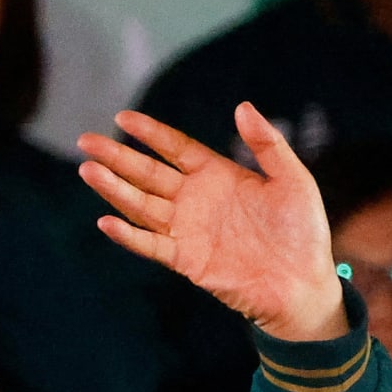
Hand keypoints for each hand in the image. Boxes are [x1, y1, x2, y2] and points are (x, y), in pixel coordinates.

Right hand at [79, 106, 346, 341]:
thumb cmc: (303, 234)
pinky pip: (152, 245)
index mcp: (219, 176)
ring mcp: (190, 231)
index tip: (123, 118)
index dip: (150, 133)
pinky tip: (106, 220)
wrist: (305, 285)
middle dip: (117, 157)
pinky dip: (129, 235)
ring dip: (115, 189)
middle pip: (149, 174)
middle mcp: (198, 201)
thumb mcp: (293, 181)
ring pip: (142, 205)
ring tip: (88, 169)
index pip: (176, 148)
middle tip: (86, 140)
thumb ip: (268, 145)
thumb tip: (243, 106)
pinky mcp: (188, 260)